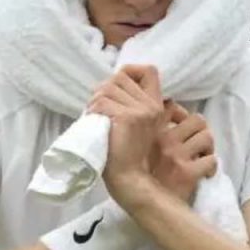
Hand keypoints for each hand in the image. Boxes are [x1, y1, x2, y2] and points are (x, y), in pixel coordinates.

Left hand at [89, 65, 167, 205]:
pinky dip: (93, 110)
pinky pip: (102, 102)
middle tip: (98, 108)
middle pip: (120, 77)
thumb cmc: (127, 155)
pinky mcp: (127, 117)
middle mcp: (150, 105)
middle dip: (104, 89)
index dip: (131, 71)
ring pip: (108, 88)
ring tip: (94, 116)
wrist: (130, 178)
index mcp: (155, 105)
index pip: (148, 70)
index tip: (116, 87)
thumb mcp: (138, 126)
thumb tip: (110, 87)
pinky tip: (94, 122)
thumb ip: (132, 105)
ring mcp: (140, 110)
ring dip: (96, 100)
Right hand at [149, 101, 217, 203]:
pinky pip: (211, 160)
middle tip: (197, 145)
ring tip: (201, 159)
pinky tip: (204, 175)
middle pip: (198, 119)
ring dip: (208, 149)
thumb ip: (148, 131)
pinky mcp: (187, 173)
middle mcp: (164, 140)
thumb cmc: (141, 176)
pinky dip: (211, 168)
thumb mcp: (136, 147)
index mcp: (150, 131)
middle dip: (201, 132)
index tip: (182, 126)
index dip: (182, 114)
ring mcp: (176, 156)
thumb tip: (169, 116)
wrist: (143, 206)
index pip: (172, 106)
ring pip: (207, 137)